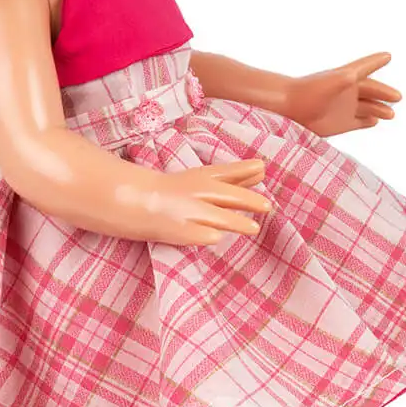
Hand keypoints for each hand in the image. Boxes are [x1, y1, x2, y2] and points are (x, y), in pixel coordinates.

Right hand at [144, 158, 270, 247]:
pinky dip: (210, 235)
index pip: (227, 172)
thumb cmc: (178, 190)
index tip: (262, 169)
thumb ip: (235, 176)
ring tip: (253, 228)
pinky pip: (202, 234)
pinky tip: (217, 236)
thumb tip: (262, 169)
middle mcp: (197, 192)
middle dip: (248, 200)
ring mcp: (189, 211)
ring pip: (220, 218)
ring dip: (238, 222)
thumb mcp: (205, 177)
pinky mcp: (182, 231)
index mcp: (203, 177)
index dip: (245, 172)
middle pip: (228, 196)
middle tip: (267, 206)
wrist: (138, 203)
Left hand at [285, 52, 401, 136]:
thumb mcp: (339, 79)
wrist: (290, 108)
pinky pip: (358, 122)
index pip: (366, 68)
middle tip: (397, 97)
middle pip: (371, 91)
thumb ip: (360, 70)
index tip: (388, 56)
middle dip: (384, 94)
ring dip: (379, 110)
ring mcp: (345, 108)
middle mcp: (348, 92)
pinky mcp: (340, 124)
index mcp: (349, 78)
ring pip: (368, 108)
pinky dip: (367, 121)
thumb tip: (386, 55)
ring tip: (391, 114)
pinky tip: (375, 121)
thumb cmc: (312, 90)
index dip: (377, 61)